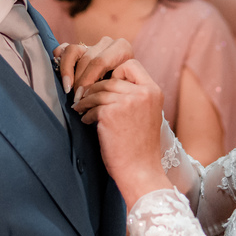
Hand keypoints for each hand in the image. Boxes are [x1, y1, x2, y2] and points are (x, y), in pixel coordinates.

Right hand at [53, 37, 133, 102]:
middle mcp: (106, 43)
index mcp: (122, 48)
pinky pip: (64, 49)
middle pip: (85, 59)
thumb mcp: (126, 86)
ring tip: (67, 88)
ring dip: (67, 72)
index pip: (99, 62)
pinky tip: (62, 76)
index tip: (82, 97)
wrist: (127, 83)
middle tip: (76, 99)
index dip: (88, 80)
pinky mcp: (80, 48)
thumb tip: (95, 96)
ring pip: (72, 51)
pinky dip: (60, 61)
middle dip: (78, 81)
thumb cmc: (127, 88)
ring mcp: (92, 43)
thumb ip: (113, 87)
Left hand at [72, 59, 171, 202]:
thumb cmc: (140, 148)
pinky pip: (92, 106)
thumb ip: (134, 96)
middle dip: (95, 88)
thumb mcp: (146, 115)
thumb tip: (108, 82)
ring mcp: (127, 102)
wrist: (140, 171)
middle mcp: (142, 93)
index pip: (131, 64)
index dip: (116, 72)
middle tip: (85, 98)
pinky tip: (86, 121)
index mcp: (153, 91)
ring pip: (98, 90)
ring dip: (86, 100)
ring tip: (82, 109)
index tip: (108, 86)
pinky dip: (86, 114)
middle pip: (110, 77)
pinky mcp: (111, 113)